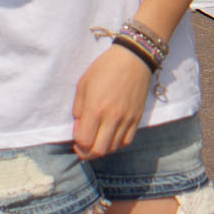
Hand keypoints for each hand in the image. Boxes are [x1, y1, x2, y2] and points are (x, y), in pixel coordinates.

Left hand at [72, 45, 153, 159]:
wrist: (133, 59)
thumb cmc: (105, 68)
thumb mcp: (83, 85)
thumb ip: (79, 108)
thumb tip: (80, 127)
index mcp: (95, 108)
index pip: (84, 141)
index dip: (77, 143)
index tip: (76, 135)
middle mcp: (112, 118)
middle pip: (99, 150)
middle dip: (87, 153)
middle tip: (83, 146)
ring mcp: (127, 119)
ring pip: (113, 148)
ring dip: (102, 149)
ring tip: (97, 141)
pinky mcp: (137, 119)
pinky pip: (127, 141)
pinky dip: (117, 144)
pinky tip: (111, 138)